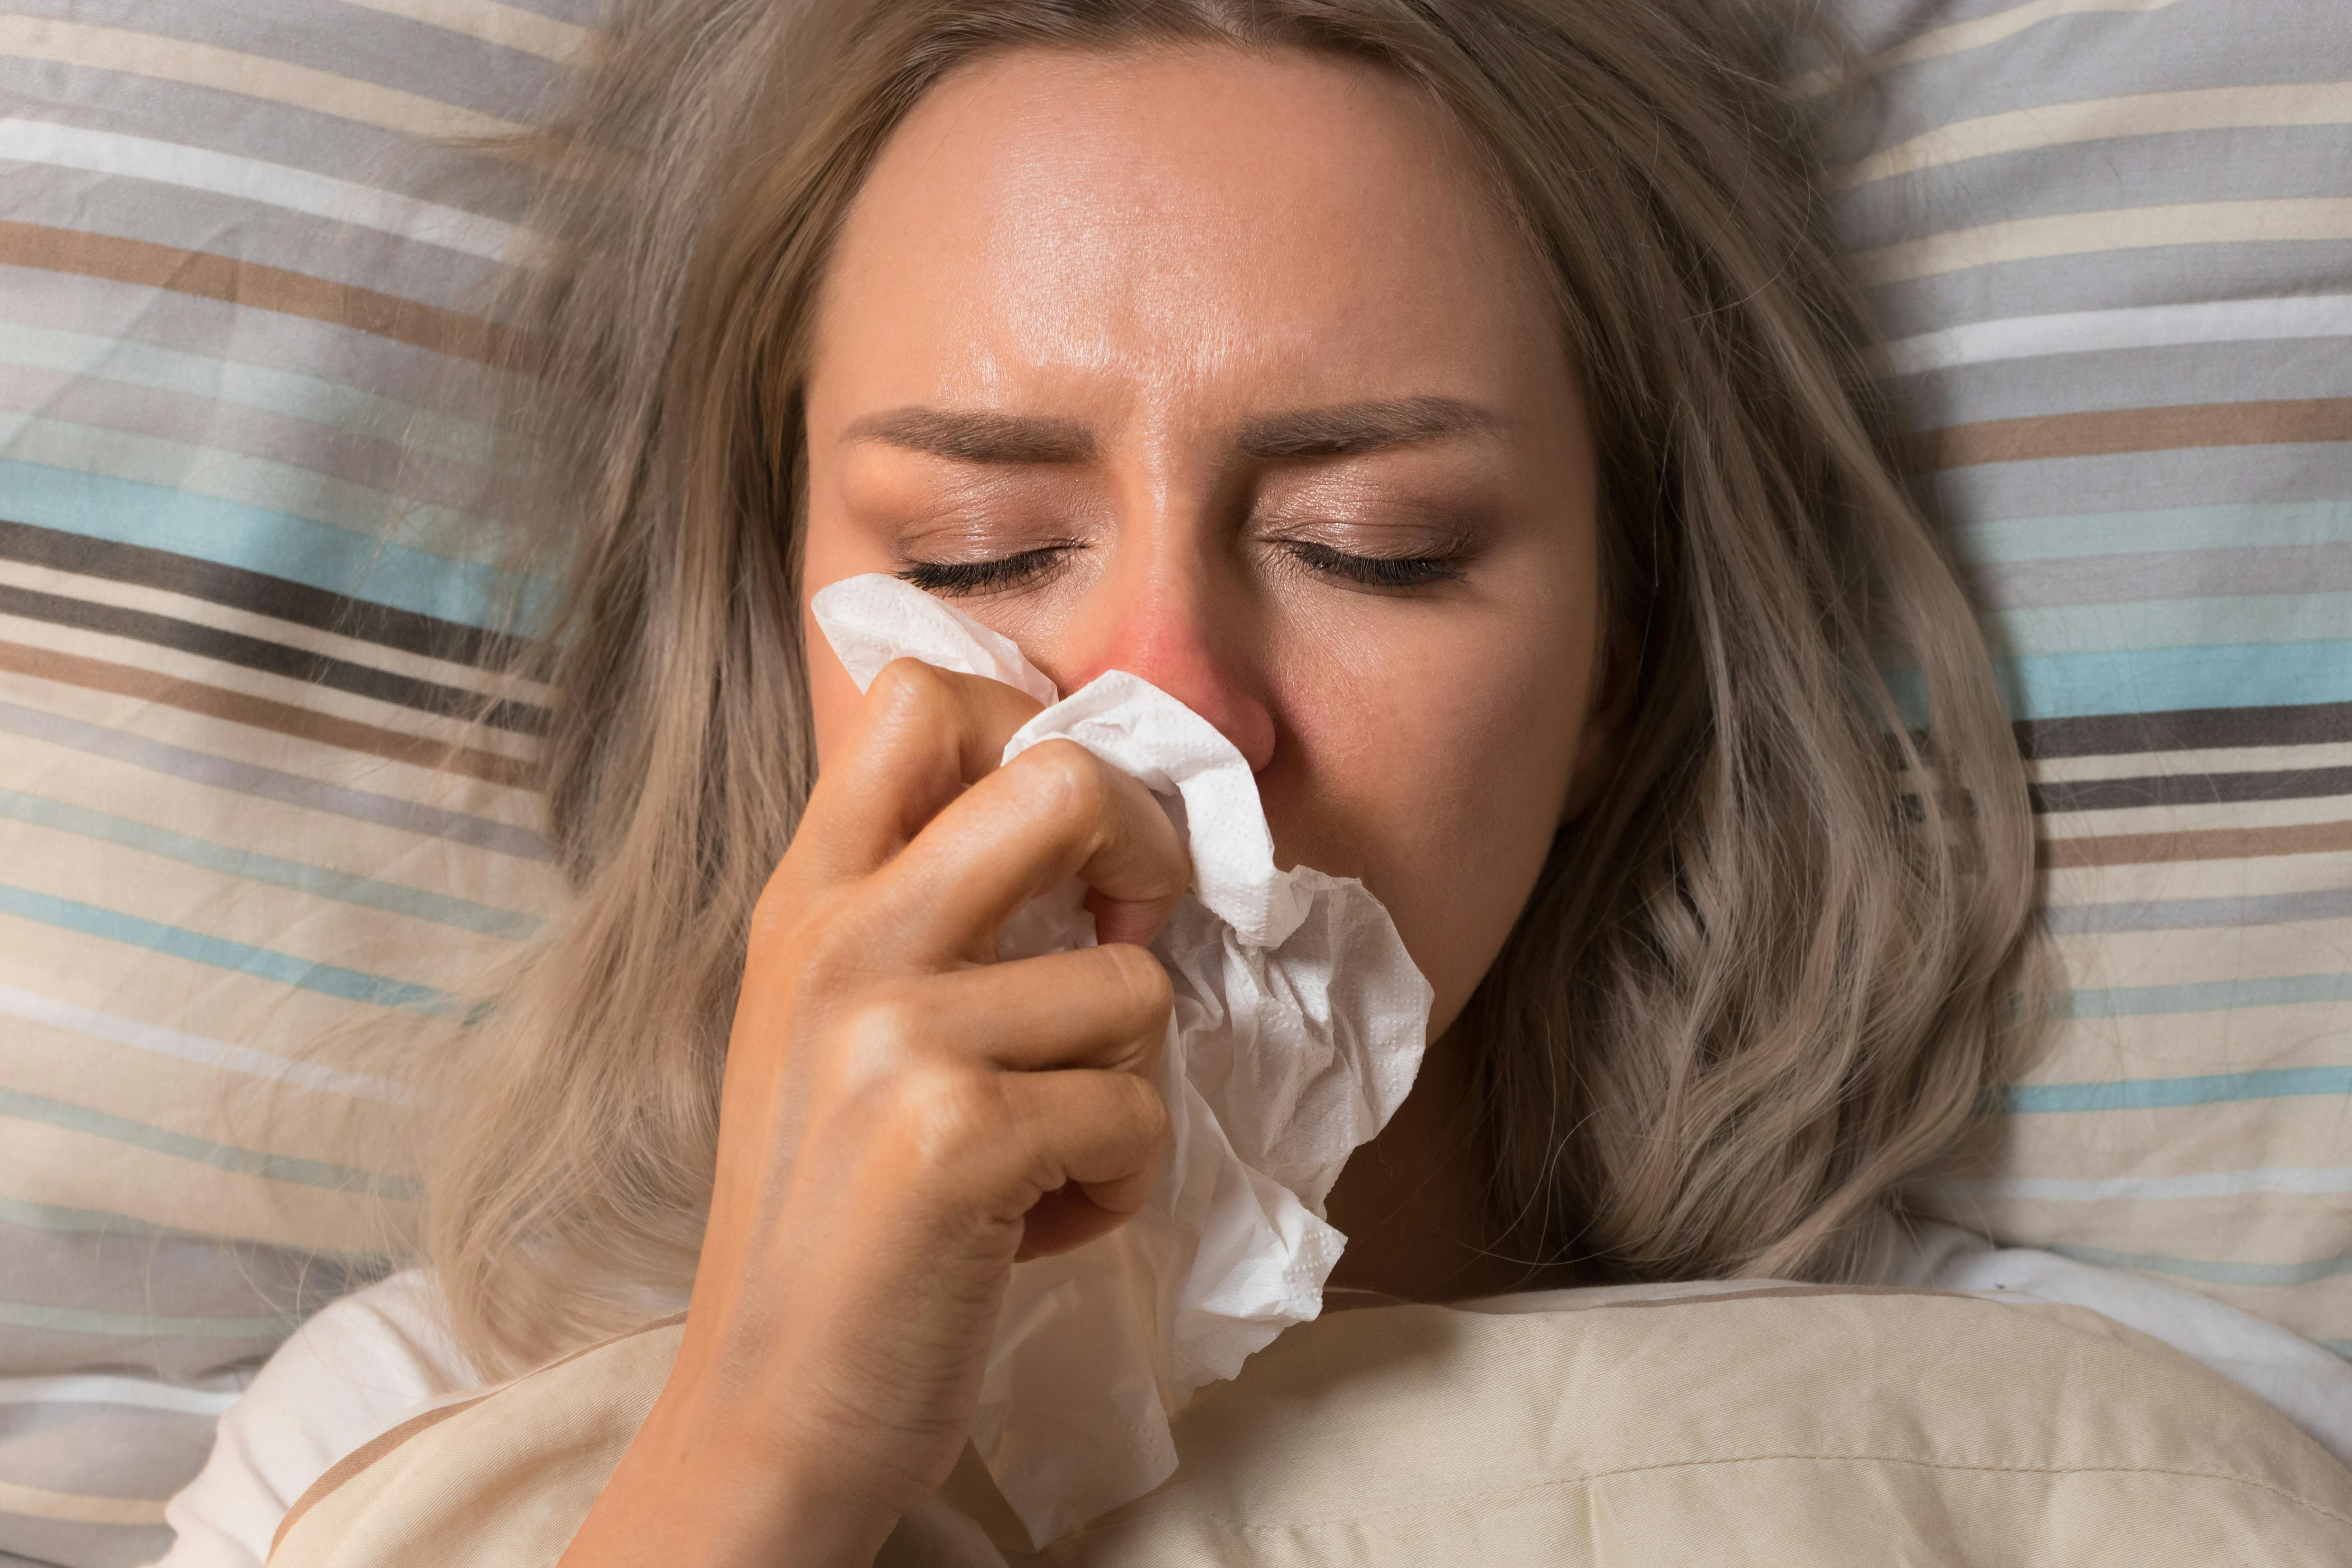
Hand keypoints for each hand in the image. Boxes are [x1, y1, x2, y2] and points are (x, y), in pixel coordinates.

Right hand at [559, 660, 1187, 1565]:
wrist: (770, 1404)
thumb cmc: (835, 1212)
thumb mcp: (834, 1021)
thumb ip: (924, 904)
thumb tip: (1087, 802)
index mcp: (810, 897)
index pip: (920, 696)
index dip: (1039, 729)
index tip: (1074, 839)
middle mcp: (841, 941)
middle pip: (1063, 781)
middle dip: (1149, 855)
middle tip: (1125, 944)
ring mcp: (892, 1034)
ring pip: (1137, 985)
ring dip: (1127, 1089)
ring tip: (1041, 1150)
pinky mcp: (956, 1136)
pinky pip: (1136, 1116)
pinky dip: (1115, 1186)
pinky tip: (1029, 1225)